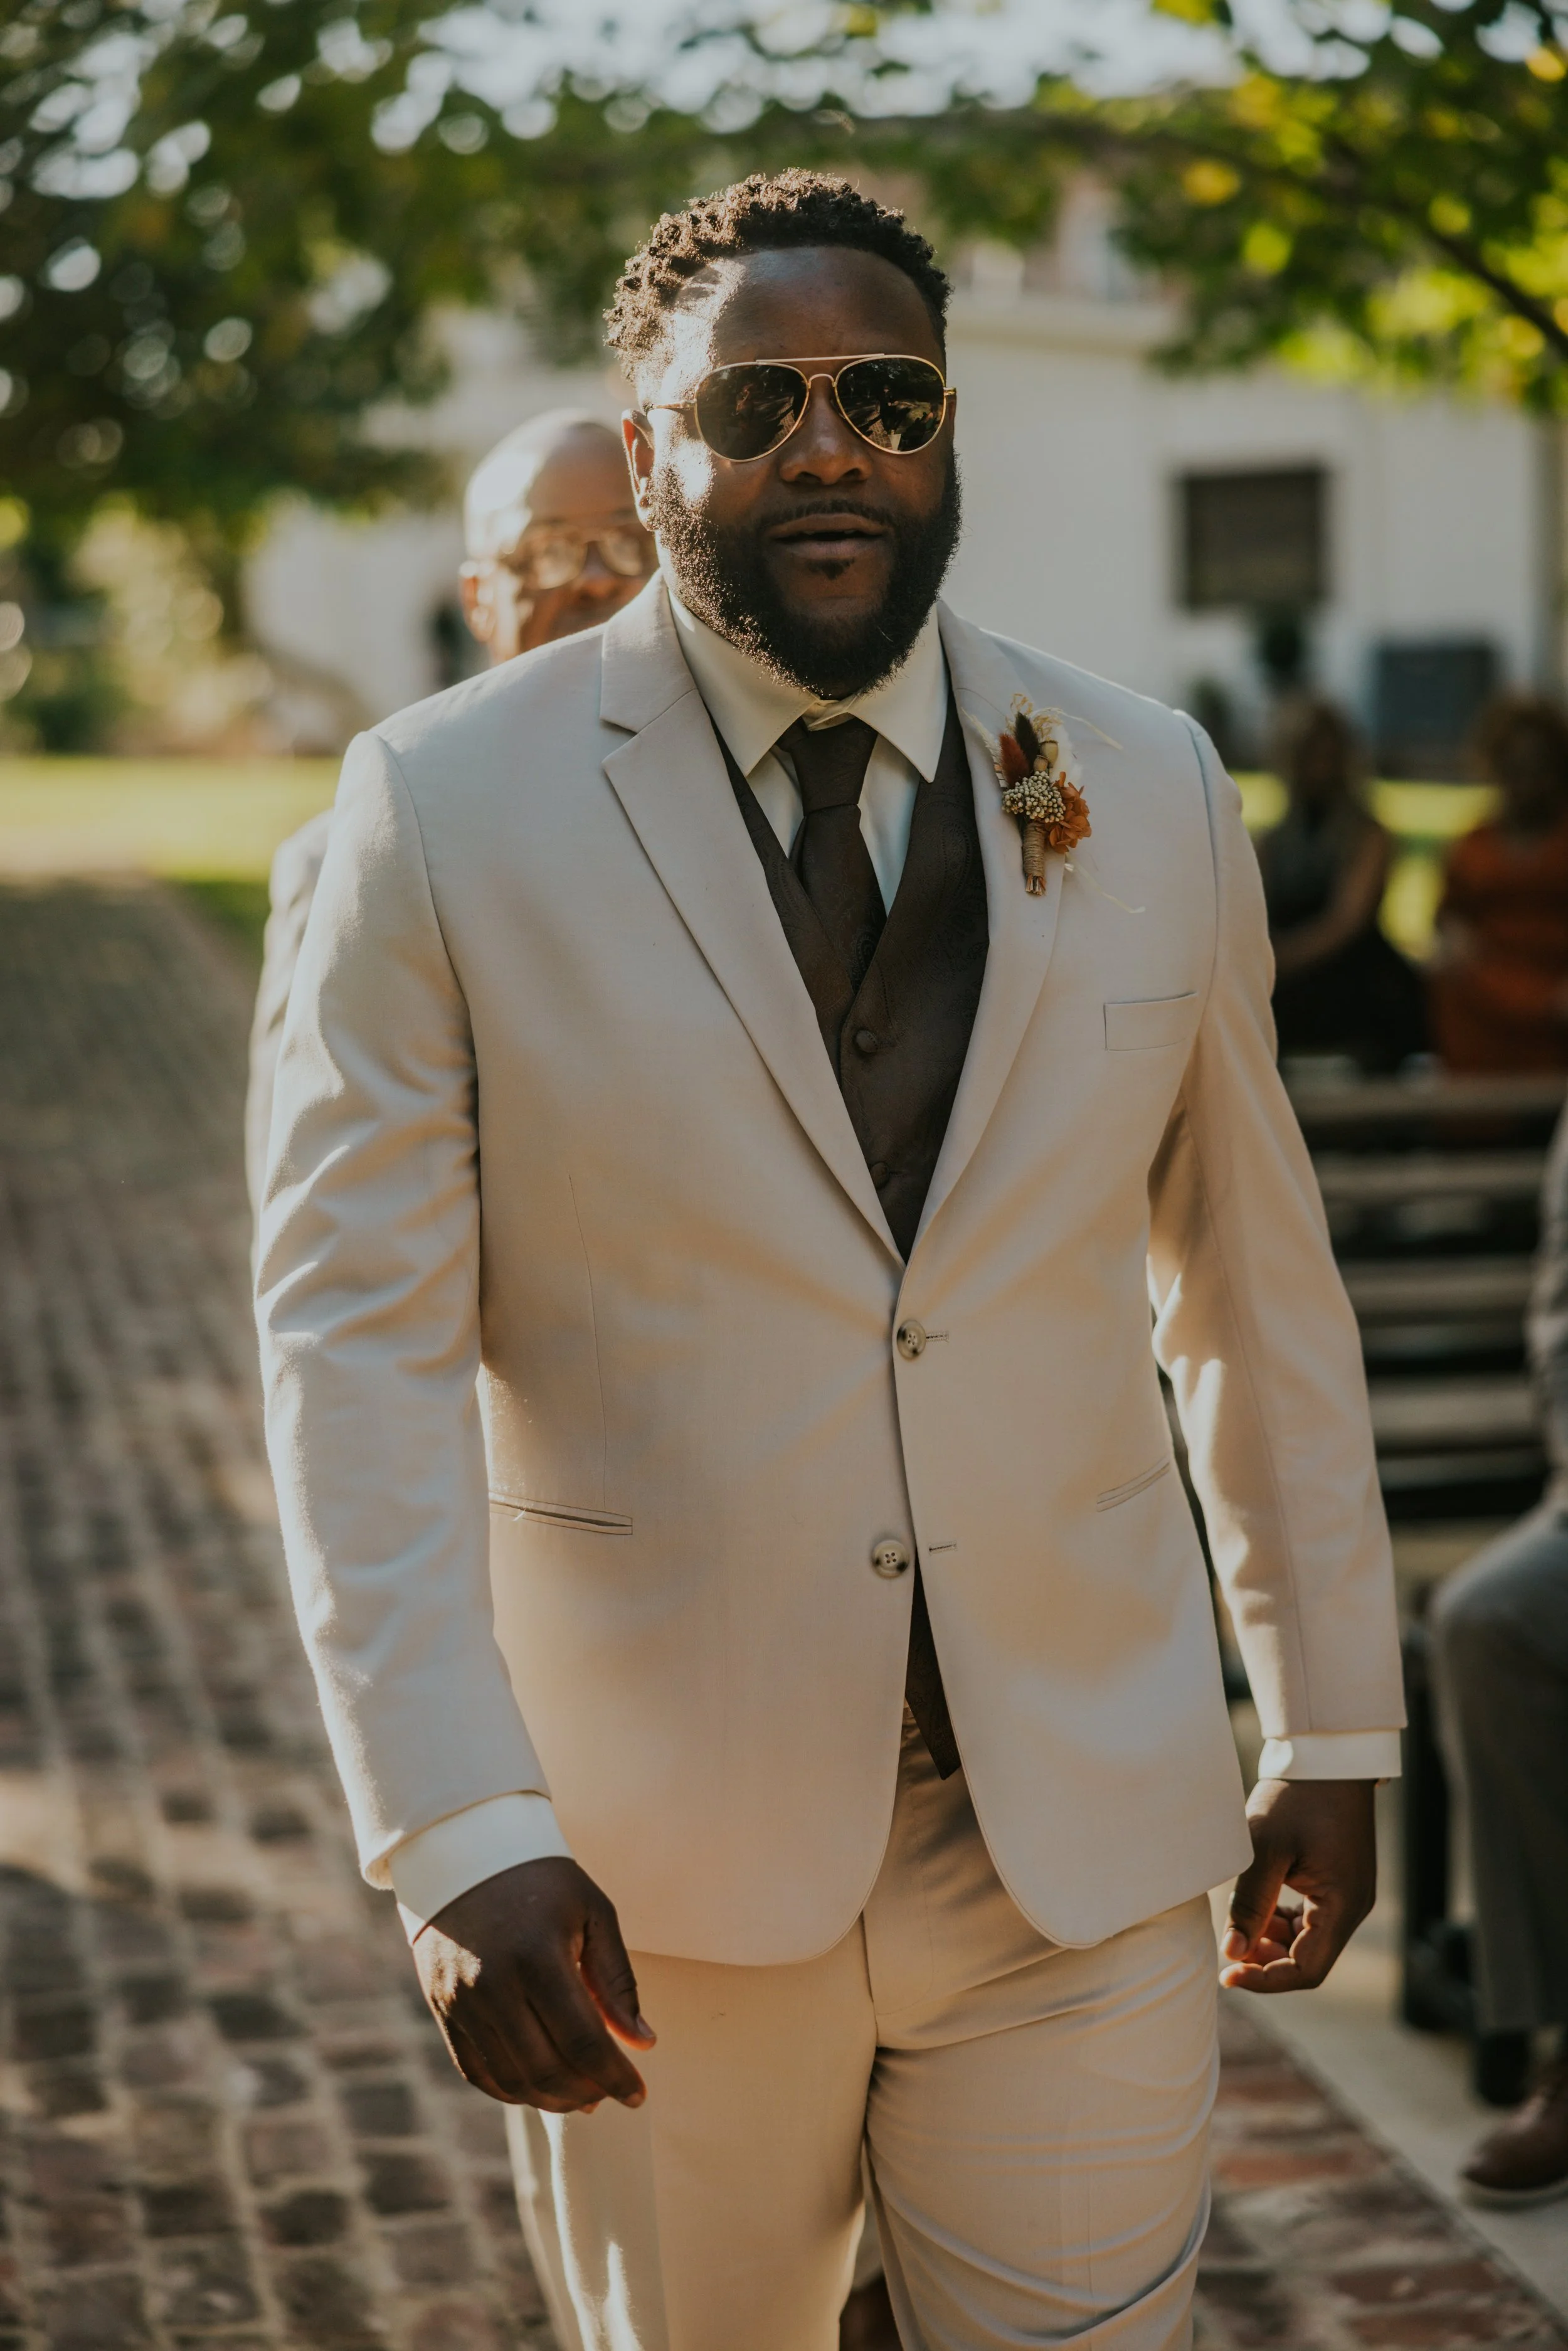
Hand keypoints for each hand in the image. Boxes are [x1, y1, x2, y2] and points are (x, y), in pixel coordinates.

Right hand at [413, 1858, 654, 2110]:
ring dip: (551, 2100)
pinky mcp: (441, 2010)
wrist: (464, 1851)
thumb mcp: (592, 1912)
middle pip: (546, 2070)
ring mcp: (461, 2002)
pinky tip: (539, 2088)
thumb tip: (642, 2043)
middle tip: (611, 2094)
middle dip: (587, 2093)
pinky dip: (511, 2091)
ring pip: (511, 2080)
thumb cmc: (541, 1878)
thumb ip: (617, 1980)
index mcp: (538, 1957)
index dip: (615, 2076)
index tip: (639, 2096)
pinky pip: (476, 2071)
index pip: (583, 2041)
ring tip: (582, 2096)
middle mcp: (494, 1986)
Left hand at [1221, 1779, 1375, 1993]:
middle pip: (1308, 1959)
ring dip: (1271, 1942)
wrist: (1325, 1757)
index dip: (1266, 1979)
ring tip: (1236, 1928)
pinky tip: (1254, 1909)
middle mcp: (1352, 1907)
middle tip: (1227, 1949)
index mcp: (1343, 1905)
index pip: (1307, 1969)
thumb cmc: (1296, 1796)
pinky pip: (1308, 1918)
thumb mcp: (1265, 1848)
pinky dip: (1280, 1922)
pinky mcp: (1336, 1881)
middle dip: (1266, 1961)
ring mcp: (1346, 1894)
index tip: (1228, 1975)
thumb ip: (1250, 1903)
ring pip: (1306, 1940)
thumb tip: (1232, 1953)